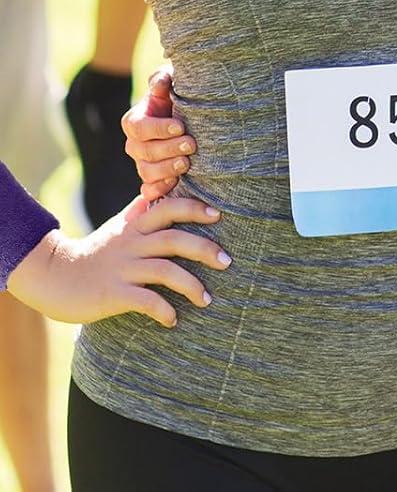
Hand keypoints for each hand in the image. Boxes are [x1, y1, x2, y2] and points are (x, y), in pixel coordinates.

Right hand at [7, 194, 229, 327]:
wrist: (52, 278)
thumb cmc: (91, 253)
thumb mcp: (115, 229)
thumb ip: (136, 212)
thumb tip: (153, 195)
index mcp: (134, 227)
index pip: (169, 208)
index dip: (195, 209)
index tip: (218, 215)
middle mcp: (131, 244)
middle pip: (174, 240)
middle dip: (205, 249)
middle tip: (227, 261)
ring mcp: (122, 269)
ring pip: (165, 271)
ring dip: (191, 285)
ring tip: (207, 299)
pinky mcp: (112, 294)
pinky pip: (145, 301)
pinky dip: (164, 310)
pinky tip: (173, 320)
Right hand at [122, 66, 190, 200]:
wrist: (192, 119)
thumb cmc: (180, 97)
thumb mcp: (172, 84)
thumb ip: (163, 80)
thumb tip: (162, 81)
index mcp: (135, 121)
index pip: (139, 128)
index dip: (158, 128)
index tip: (180, 126)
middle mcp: (135, 145)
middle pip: (144, 151)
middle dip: (168, 149)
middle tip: (191, 145)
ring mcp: (142, 163)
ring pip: (147, 171)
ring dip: (166, 169)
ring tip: (187, 163)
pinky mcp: (152, 180)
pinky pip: (148, 190)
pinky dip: (159, 189)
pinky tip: (175, 184)